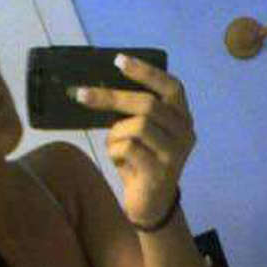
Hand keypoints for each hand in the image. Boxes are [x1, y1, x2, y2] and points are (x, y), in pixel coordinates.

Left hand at [74, 54, 196, 224]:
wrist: (152, 206)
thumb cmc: (142, 164)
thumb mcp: (142, 134)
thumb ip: (133, 113)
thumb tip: (99, 88)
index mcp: (182, 118)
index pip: (171, 86)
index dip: (145, 72)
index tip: (118, 61)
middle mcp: (184, 133)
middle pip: (148, 104)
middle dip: (112, 97)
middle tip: (82, 95)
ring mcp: (174, 154)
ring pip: (137, 126)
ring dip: (115, 134)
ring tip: (114, 147)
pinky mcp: (160, 173)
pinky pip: (128, 149)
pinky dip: (114, 153)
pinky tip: (118, 163)